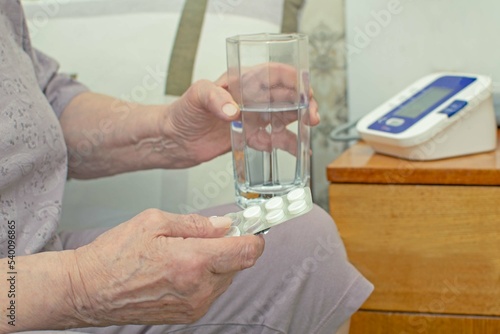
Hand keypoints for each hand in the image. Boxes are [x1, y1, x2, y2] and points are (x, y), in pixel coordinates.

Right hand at [69, 209, 263, 325]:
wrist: (88, 290)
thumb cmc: (113, 256)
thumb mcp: (153, 222)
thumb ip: (196, 223)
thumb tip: (224, 225)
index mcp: (191, 262)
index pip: (246, 252)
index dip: (254, 236)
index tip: (253, 227)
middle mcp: (198, 289)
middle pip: (238, 264)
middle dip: (231, 246)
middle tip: (212, 233)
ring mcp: (194, 305)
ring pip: (226, 278)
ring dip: (217, 262)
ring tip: (187, 251)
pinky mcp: (187, 314)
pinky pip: (211, 291)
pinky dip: (206, 276)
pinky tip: (182, 267)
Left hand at [161, 67, 318, 165]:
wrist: (174, 141)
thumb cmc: (181, 112)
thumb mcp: (195, 97)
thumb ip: (213, 98)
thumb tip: (234, 111)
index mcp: (240, 81)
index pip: (273, 73)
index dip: (293, 79)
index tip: (306, 89)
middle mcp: (249, 98)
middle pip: (285, 95)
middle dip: (303, 102)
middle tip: (312, 115)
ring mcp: (251, 118)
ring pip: (283, 116)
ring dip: (298, 122)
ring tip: (309, 130)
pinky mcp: (248, 136)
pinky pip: (271, 138)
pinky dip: (283, 144)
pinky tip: (294, 150)